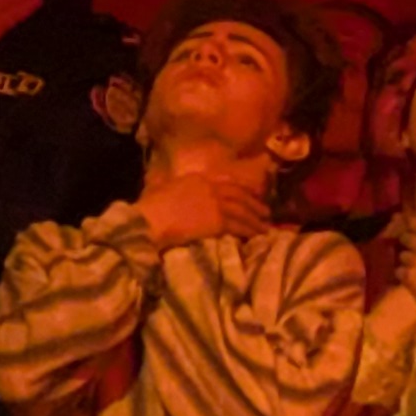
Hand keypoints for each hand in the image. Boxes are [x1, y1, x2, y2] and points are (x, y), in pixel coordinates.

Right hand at [137, 168, 265, 248]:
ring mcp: (215, 203)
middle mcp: (210, 187)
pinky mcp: (218, 220)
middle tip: (266, 212)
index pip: (226, 184)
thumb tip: (180, 193)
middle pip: (239, 196)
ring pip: (242, 211)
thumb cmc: (150, 208)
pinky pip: (239, 226)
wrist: (148, 221)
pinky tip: (256, 236)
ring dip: (256, 220)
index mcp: (198, 179)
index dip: (242, 191)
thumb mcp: (165, 190)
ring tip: (266, 227)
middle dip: (254, 204)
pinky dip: (250, 231)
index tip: (251, 196)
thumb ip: (179, 189)